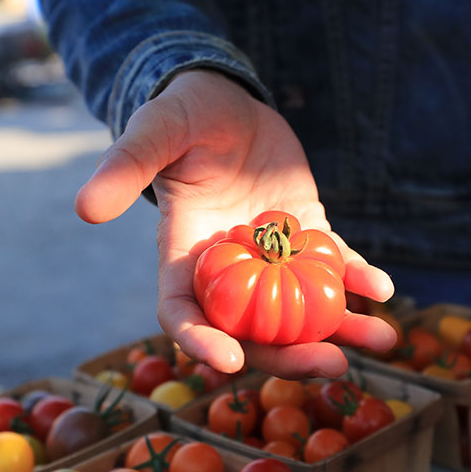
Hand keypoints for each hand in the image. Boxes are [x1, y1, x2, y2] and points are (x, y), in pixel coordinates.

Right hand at [75, 70, 395, 377]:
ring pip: (304, 308)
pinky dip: (359, 278)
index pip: (183, 313)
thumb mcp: (154, 132)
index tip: (227, 362)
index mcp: (185, 258)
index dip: (199, 342)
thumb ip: (126, 166)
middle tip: (332, 365)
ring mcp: (273, 260)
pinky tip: (384, 289)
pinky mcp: (307, 236)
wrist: (229, 106)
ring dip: (343, 329)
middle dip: (292, 354)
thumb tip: (86, 209)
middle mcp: (231, 271)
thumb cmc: (185, 117)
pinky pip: (334, 265)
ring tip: (383, 341)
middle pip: (256, 329)